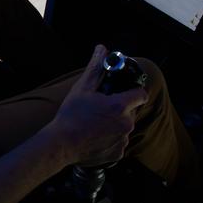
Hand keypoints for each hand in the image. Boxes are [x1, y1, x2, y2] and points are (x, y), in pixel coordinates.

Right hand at [47, 45, 147, 167]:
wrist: (61, 145)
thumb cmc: (70, 115)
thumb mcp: (82, 88)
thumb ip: (96, 67)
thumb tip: (101, 49)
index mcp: (120, 106)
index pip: (141, 94)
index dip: (134, 92)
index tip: (125, 92)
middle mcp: (126, 124)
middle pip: (131, 111)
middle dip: (120, 109)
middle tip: (101, 109)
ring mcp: (123, 140)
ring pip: (124, 127)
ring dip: (115, 125)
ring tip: (96, 125)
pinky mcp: (118, 153)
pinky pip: (119, 143)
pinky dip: (111, 140)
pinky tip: (96, 138)